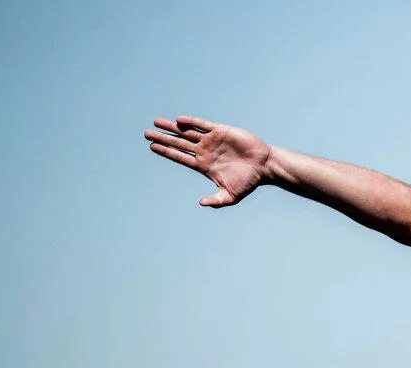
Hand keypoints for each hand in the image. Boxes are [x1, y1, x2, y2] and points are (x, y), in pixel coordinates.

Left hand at [144, 116, 271, 206]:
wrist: (265, 166)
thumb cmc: (249, 181)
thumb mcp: (231, 196)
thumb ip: (216, 201)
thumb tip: (200, 203)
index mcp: (203, 165)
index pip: (180, 157)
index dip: (166, 152)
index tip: (151, 147)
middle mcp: (204, 151)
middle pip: (178, 143)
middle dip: (162, 138)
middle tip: (146, 133)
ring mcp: (211, 140)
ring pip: (187, 132)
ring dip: (171, 127)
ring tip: (156, 122)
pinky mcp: (221, 131)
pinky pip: (202, 124)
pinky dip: (191, 121)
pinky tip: (178, 120)